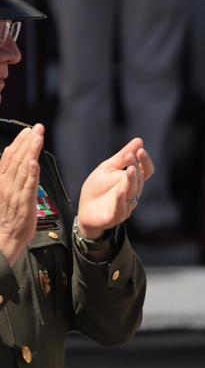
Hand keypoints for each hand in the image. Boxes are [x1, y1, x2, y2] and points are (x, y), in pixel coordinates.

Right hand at [0, 125, 42, 266]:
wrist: (2, 239)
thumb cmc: (5, 218)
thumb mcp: (3, 194)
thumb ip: (8, 178)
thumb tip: (14, 163)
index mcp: (0, 181)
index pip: (9, 158)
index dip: (18, 143)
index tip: (27, 131)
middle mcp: (5, 184)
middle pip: (16, 158)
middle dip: (27, 141)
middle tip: (37, 127)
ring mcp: (14, 193)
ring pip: (22, 168)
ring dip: (30, 151)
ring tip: (38, 137)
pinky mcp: (23, 203)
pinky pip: (27, 186)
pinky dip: (31, 173)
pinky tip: (35, 162)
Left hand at [77, 138, 155, 239]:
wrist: (85, 211)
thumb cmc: (98, 189)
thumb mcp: (108, 168)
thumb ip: (122, 157)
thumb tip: (139, 140)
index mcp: (132, 181)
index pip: (145, 171)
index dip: (145, 161)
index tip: (140, 150)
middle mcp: (132, 193)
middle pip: (139, 180)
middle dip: (136, 167)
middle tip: (130, 155)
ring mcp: (125, 205)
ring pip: (132, 193)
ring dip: (132, 181)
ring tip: (130, 169)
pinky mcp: (114, 216)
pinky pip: (120, 209)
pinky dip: (120, 200)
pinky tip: (120, 191)